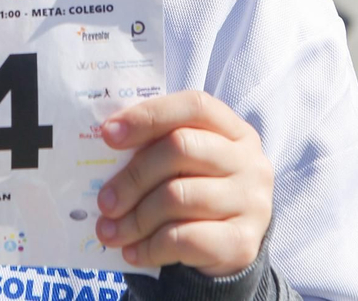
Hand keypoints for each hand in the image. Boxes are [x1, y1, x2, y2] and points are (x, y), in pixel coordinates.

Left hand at [95, 91, 272, 276]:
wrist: (229, 250)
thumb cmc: (197, 195)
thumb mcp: (185, 165)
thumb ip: (157, 148)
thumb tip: (107, 142)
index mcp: (234, 131)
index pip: (194, 106)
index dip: (150, 115)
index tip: (108, 134)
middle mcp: (249, 161)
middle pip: (181, 148)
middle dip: (133, 176)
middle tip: (105, 201)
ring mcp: (251, 202)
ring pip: (178, 196)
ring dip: (135, 218)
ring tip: (110, 231)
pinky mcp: (243, 243)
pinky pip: (185, 239)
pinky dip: (150, 247)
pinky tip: (132, 252)